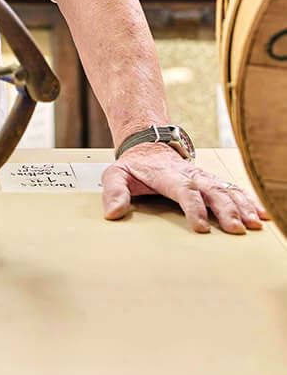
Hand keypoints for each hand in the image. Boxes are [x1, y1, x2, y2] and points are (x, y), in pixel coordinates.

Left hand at [102, 143, 269, 233]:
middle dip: (225, 209)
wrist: (148, 144)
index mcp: (167, 175)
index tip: (202, 227)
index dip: (194, 208)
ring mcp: (203, 177)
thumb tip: (112, 213)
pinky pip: (233, 190)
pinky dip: (249, 200)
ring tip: (254, 224)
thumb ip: (114, 192)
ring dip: (241, 206)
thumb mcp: (116, 174)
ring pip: (226, 190)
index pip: (183, 190)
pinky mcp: (211, 182)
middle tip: (236, 229)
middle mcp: (190, 175)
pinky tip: (262, 214)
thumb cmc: (134, 166)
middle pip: (211, 190)